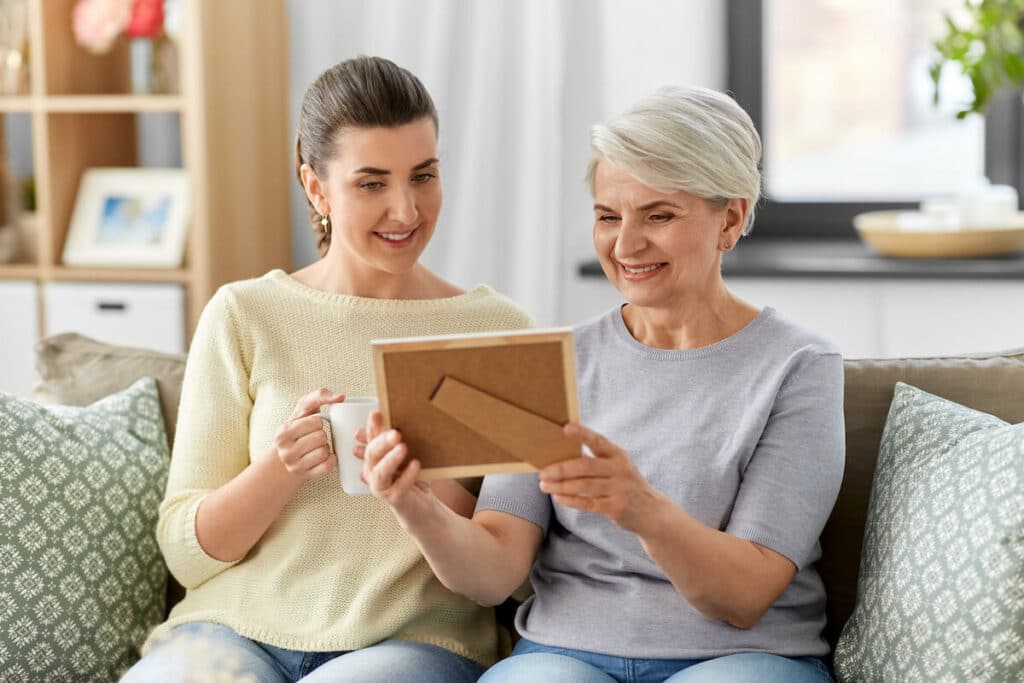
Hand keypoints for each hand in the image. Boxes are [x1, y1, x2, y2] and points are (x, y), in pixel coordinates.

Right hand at [273, 388, 344, 481]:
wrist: (285, 458)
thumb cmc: (299, 428)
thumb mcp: (302, 410)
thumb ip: (318, 396)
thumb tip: (341, 396)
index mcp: (283, 432)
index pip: (315, 422)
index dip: (319, 422)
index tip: (313, 424)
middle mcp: (285, 450)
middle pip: (321, 437)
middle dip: (322, 435)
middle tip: (315, 438)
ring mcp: (294, 466)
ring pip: (324, 452)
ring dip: (326, 448)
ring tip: (317, 447)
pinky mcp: (305, 476)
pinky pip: (328, 466)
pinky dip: (331, 460)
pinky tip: (324, 457)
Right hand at [356, 411, 432, 515]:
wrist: (420, 505)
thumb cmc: (411, 476)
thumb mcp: (404, 454)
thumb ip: (396, 439)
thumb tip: (394, 418)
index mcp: (373, 457)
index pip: (371, 438)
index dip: (372, 427)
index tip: (377, 413)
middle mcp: (372, 471)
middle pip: (372, 454)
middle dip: (382, 441)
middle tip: (395, 432)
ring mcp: (380, 486)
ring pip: (380, 472)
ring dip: (391, 459)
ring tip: (402, 447)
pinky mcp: (393, 498)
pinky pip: (398, 486)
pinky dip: (407, 475)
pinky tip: (416, 464)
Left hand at [539, 423, 665, 533]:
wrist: (651, 511)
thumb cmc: (624, 484)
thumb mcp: (617, 466)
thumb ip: (597, 459)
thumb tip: (561, 454)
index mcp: (618, 455)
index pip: (598, 441)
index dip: (582, 434)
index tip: (566, 428)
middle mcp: (620, 470)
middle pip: (585, 466)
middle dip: (561, 469)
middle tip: (542, 471)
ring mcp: (619, 489)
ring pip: (584, 486)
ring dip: (561, 485)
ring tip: (544, 485)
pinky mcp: (616, 507)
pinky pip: (588, 503)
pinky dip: (571, 500)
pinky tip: (557, 496)